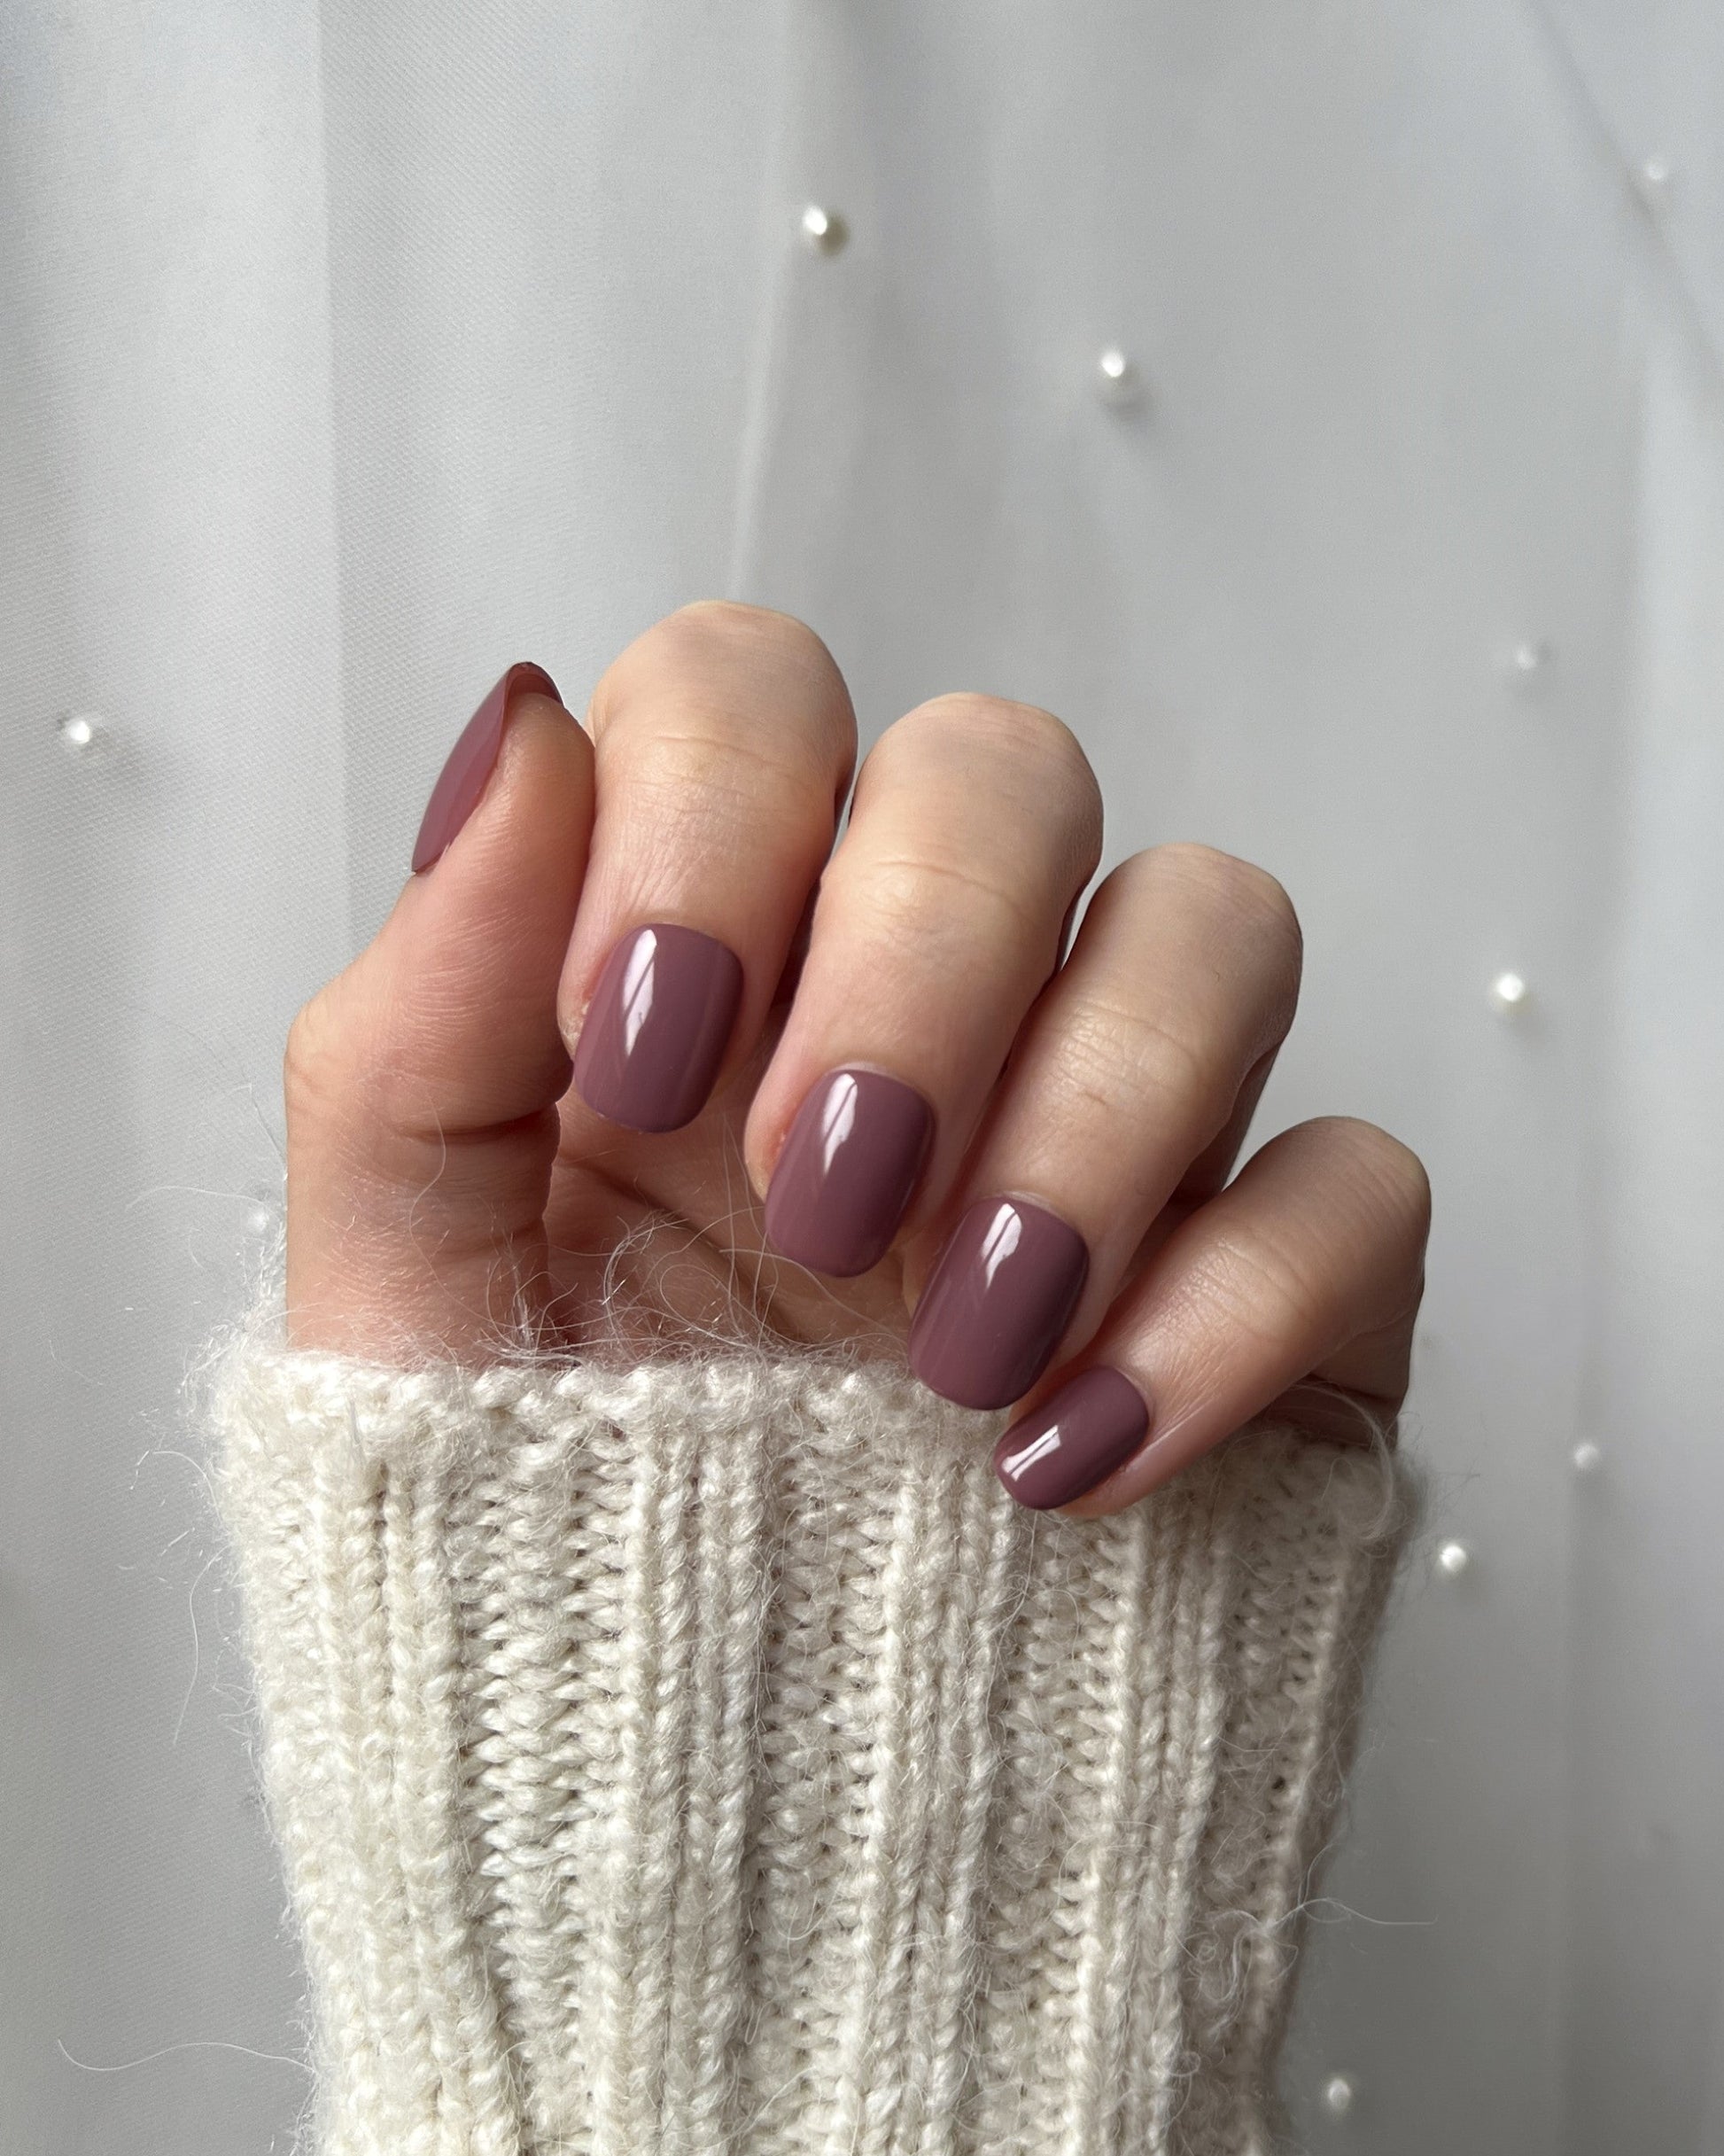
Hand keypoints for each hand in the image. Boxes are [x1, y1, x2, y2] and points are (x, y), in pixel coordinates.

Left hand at [283, 603, 1428, 1513]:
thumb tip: (515, 725)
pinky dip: (1236, 1299)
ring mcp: (1107, 1140)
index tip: (647, 1047)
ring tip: (953, 1352)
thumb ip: (419, 1019)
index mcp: (706, 972)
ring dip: (1092, 1113)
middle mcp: (920, 1014)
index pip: (752, 697)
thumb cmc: (531, 1566)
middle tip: (820, 1194)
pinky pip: (1353, 1183)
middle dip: (920, 953)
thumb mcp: (402, 1307)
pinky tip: (1076, 1463)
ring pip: (1210, 923)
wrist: (703, 1850)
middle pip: (1006, 769)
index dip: (716, 809)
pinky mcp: (1267, 1292)